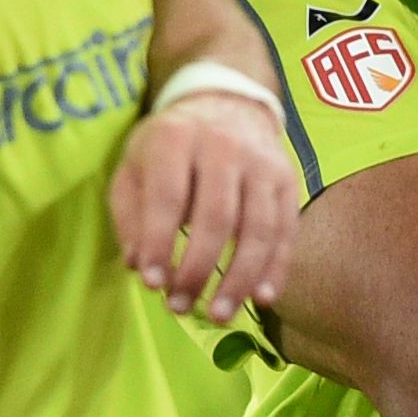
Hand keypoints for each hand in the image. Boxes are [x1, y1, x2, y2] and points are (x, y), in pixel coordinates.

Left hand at [110, 93, 298, 325]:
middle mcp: (223, 146)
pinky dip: (277, 266)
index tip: (152, 283)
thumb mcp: (134, 166)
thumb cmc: (170, 146)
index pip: (168, 196)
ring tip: (219, 314)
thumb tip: (139, 265)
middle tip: (180, 307)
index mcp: (175, 139)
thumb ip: (130, 214)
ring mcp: (261, 163)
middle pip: (217, 216)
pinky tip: (263, 297)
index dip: (161, 243)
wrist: (226, 103)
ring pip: (258, 227)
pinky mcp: (287, 178)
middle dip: (199, 269)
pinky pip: (286, 228)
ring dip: (239, 278)